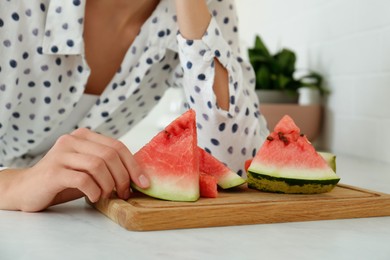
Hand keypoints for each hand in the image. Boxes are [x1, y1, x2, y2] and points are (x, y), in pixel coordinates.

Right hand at [9, 128, 148, 211]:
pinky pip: (83, 179)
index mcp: (84, 136)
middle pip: (110, 155)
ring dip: (109, 185)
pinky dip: (94, 191)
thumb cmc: (63, 180)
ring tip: (107, 196)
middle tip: (124, 193)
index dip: (134, 165)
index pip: (117, 146)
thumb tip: (139, 176)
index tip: (143, 183)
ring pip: (98, 165)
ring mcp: (61, 154)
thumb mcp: (88, 169)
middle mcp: (72, 140)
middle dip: (123, 177)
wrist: (27, 189)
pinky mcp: (53, 171)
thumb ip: (107, 165)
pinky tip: (94, 198)